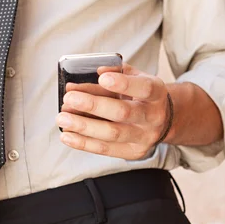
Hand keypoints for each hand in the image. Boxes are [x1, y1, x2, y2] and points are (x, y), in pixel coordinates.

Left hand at [56, 63, 170, 159]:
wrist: (162, 121)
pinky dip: (83, 143)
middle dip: (93, 105)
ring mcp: (144, 137)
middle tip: (69, 98)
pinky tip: (66, 135)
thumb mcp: (137, 78)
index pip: (144, 88)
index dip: (123, 84)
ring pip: (112, 134)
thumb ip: (118, 72)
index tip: (101, 78)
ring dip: (83, 126)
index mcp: (156, 93)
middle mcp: (153, 117)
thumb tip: (97, 71)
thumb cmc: (142, 95)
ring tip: (62, 118)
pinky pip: (105, 149)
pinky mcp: (133, 152)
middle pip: (123, 113)